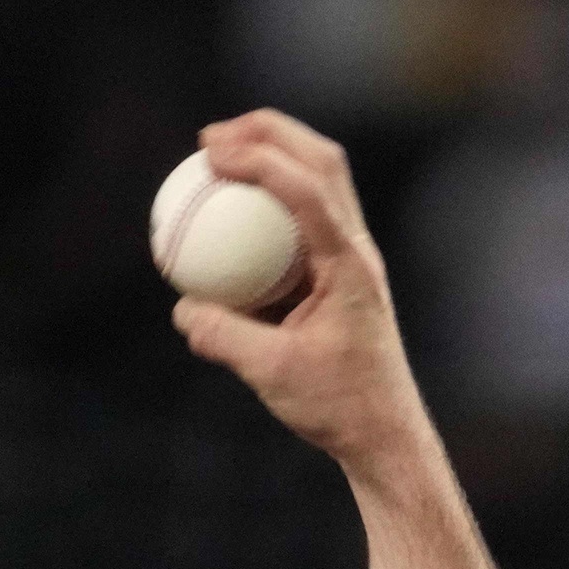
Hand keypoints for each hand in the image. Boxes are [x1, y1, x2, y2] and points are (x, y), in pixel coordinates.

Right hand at [172, 110, 432, 474]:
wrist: (385, 436)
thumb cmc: (339, 407)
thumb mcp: (272, 374)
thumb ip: (224, 336)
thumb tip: (183, 307)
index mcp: (350, 265)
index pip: (307, 189)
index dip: (258, 159)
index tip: (210, 153)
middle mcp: (357, 250)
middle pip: (321, 161)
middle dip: (267, 132)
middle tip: (211, 139)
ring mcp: (351, 260)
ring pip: (318, 181)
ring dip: (272, 156)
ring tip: (219, 158)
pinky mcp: (338, 276)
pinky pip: (302, 220)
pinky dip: (268, 202)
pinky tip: (228, 216)